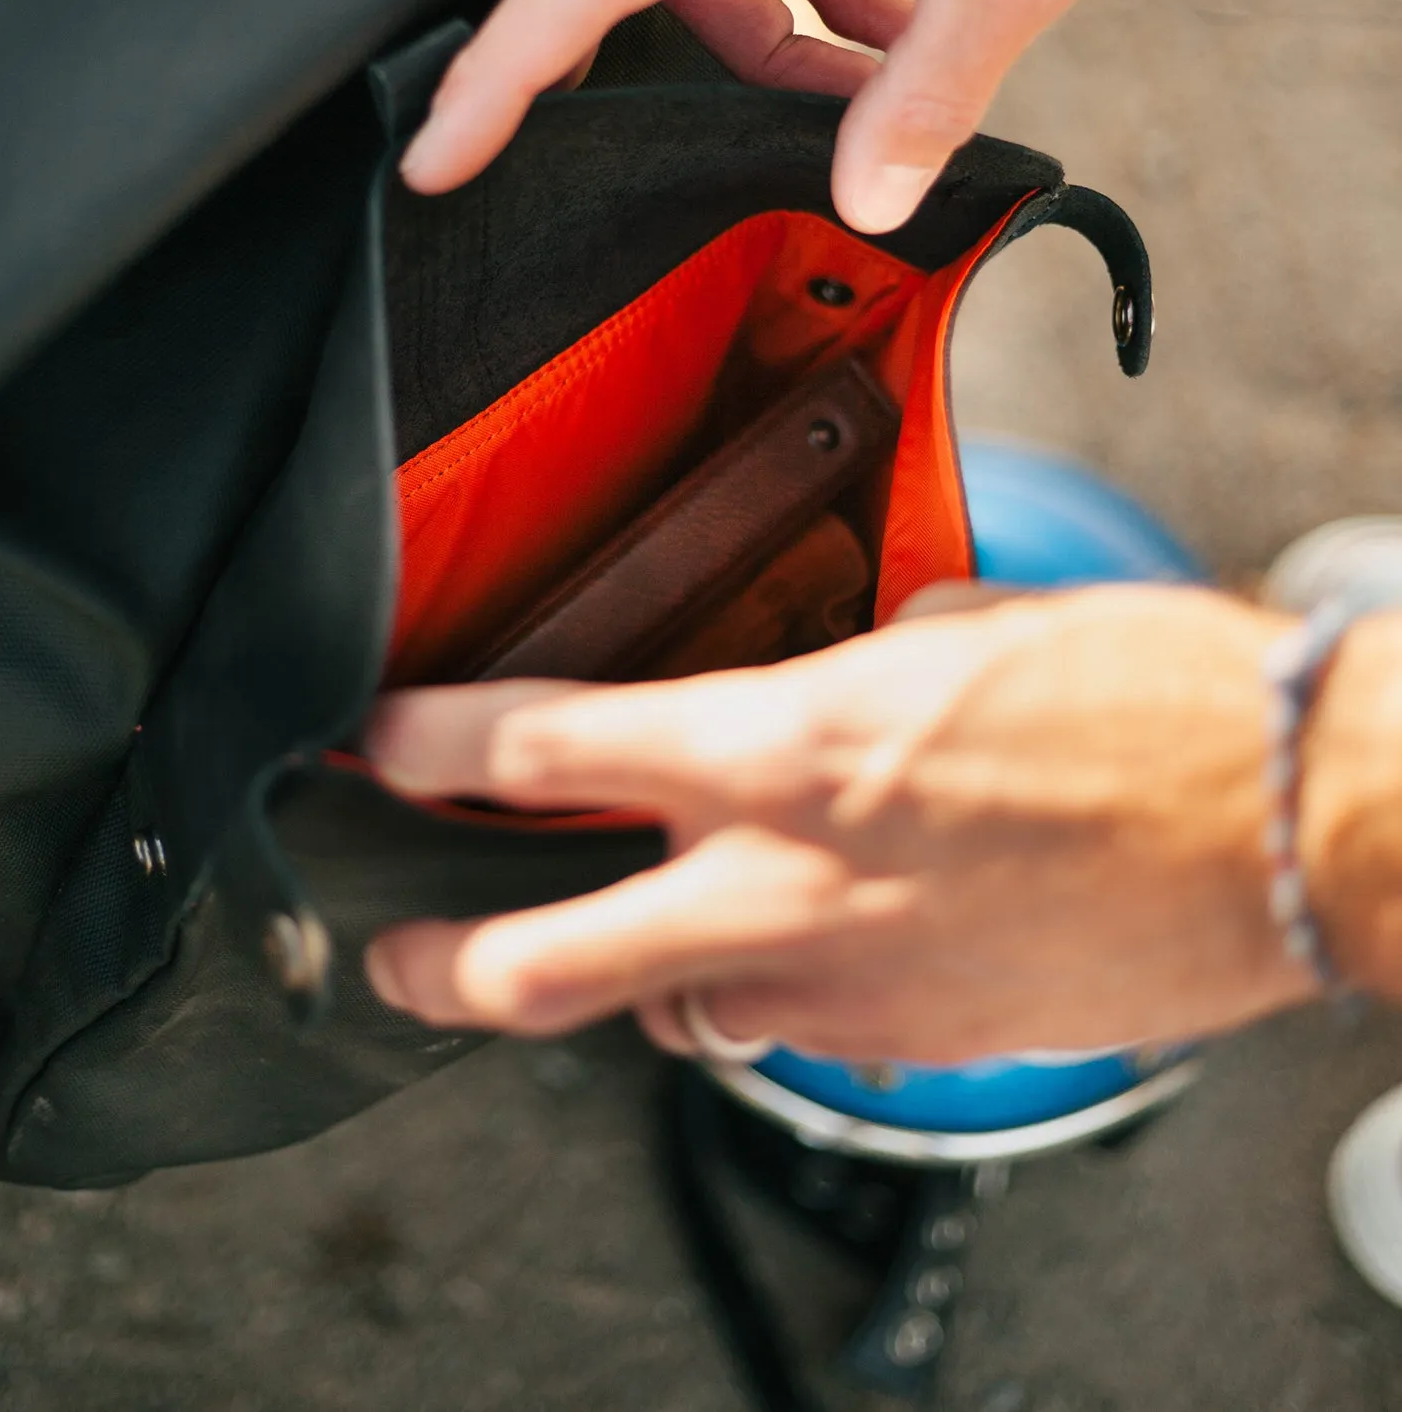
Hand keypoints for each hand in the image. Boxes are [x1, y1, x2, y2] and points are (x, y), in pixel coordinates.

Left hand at [363, 587, 1313, 1061]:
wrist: (1290, 823)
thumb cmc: (1153, 703)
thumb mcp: (970, 628)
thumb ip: (864, 661)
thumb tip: (839, 671)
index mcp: (785, 745)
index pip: (543, 748)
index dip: (430, 745)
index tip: (383, 744)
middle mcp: (787, 880)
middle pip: (540, 960)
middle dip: (437, 960)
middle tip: (397, 949)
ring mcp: (845, 985)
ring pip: (670, 1014)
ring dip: (636, 982)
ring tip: (632, 944)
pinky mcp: (912, 1046)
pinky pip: (793, 1034)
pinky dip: (772, 997)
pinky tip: (806, 948)